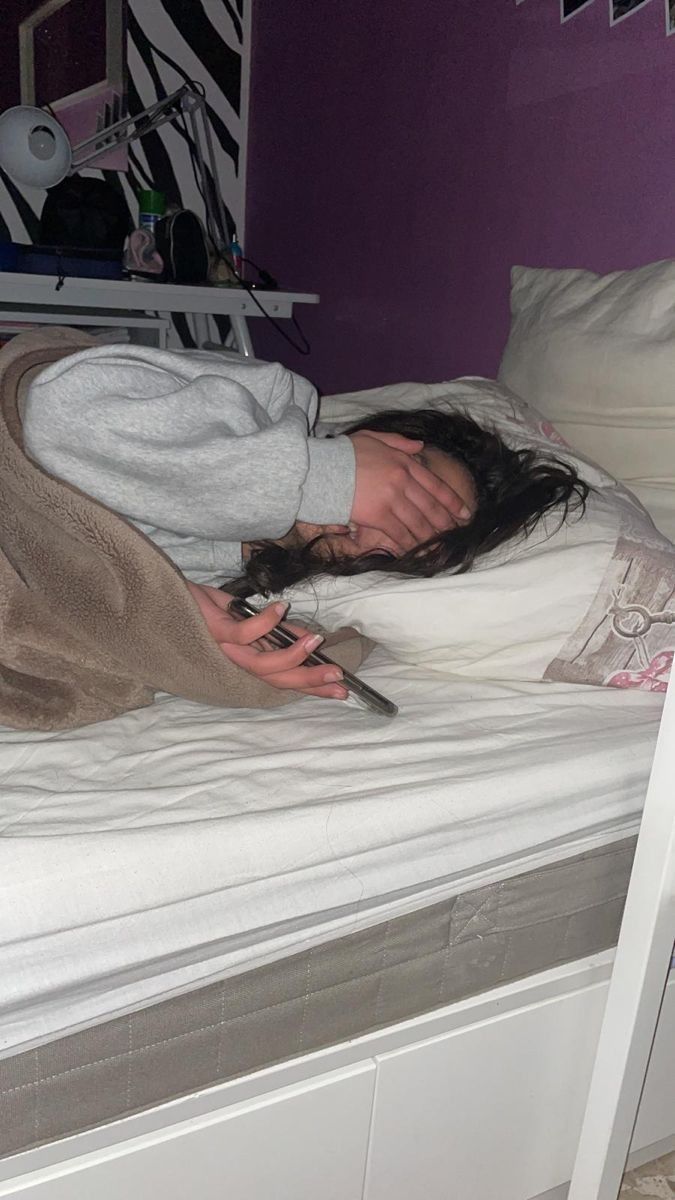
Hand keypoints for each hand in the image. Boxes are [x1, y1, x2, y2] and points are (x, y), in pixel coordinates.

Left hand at [187, 583, 347, 699]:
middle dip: (309, 680)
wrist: (167, 596)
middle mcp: (236, 662)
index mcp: (245, 661)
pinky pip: (244, 633)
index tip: (340, 689)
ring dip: (292, 654)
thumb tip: (308, 638)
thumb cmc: (205, 608)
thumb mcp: (247, 620)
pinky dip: (266, 622)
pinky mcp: (216, 631)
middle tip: (337, 677)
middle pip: (276, 679)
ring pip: (262, 665)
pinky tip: (282, 609)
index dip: (311, 688)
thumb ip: (275, 631)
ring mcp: (225, 649)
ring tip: (315, 641)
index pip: (282, 680)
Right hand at [349, 430, 471, 551]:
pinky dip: (409, 543)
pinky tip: (415, 550)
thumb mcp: (374, 438)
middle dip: (445, 522)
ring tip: (439, 546)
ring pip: (418, 522)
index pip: (436, 485)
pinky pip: (399, 533)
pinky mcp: (378, 515)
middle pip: (431, 506)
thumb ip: (399, 443)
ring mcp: (391, 499)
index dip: (453, 501)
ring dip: (430, 536)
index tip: (464, 513)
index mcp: (404, 462)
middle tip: (455, 534)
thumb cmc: (344, 453)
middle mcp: (402, 481)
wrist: (322, 468)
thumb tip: (420, 446)